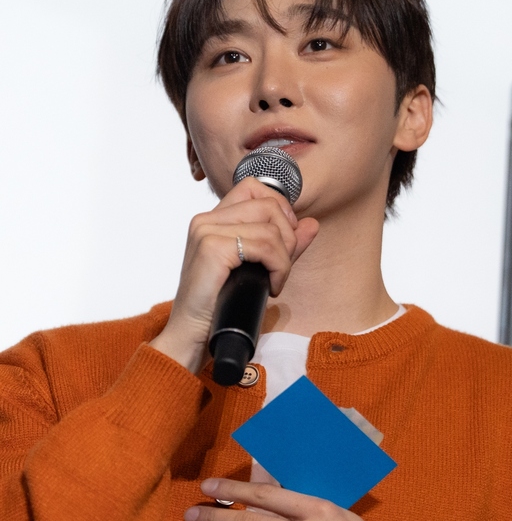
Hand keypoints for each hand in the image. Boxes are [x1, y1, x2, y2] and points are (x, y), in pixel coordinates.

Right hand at [149, 179, 317, 372]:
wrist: (191, 334)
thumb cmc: (219, 305)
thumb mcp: (257, 267)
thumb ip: (283, 244)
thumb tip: (312, 223)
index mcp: (212, 220)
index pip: (253, 187)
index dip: (279, 207)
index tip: (285, 240)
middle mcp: (206, 220)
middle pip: (268, 204)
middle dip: (288, 236)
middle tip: (282, 267)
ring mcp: (207, 231)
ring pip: (271, 228)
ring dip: (285, 258)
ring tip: (275, 281)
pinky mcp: (213, 248)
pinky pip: (266, 246)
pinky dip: (279, 268)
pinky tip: (272, 287)